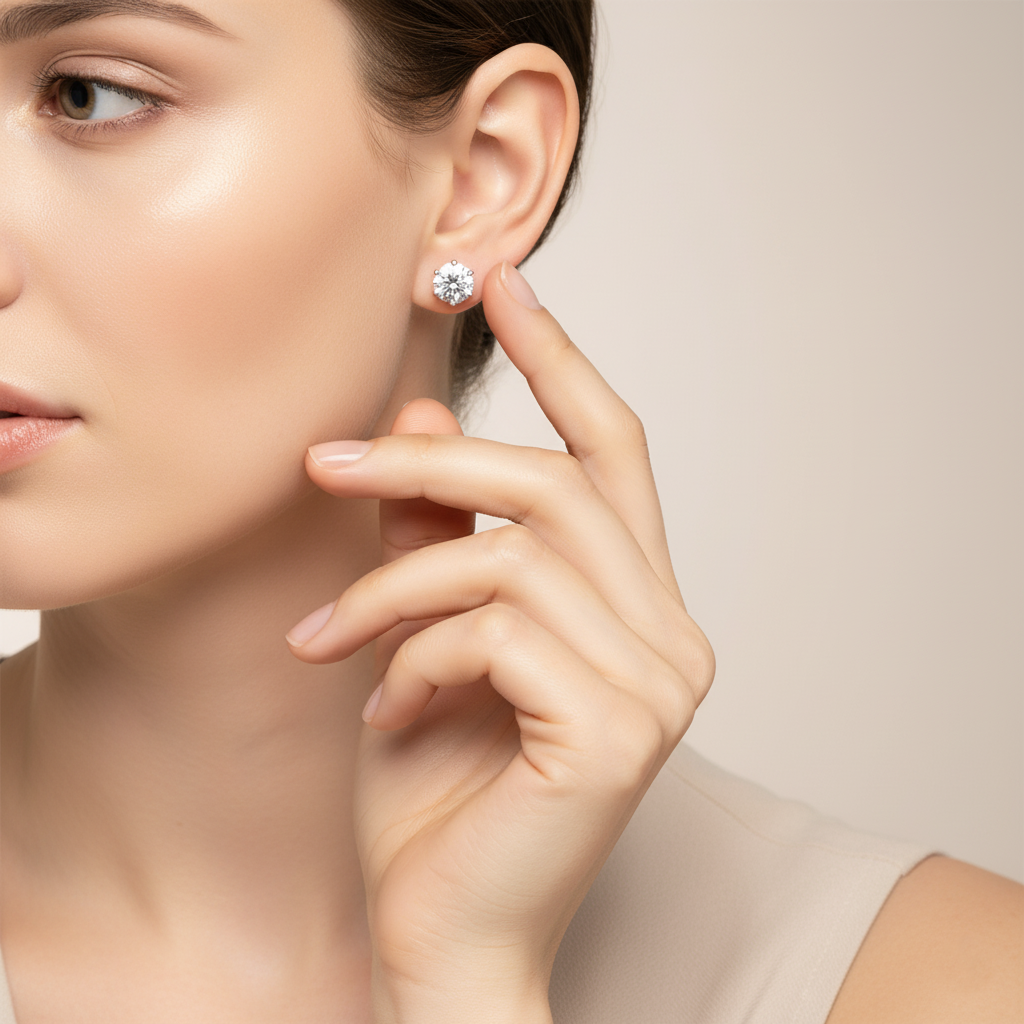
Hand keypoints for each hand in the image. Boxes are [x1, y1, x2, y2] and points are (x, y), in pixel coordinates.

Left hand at [287, 263, 714, 1022]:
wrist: (446, 932)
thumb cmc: (439, 788)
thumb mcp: (424, 633)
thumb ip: (434, 528)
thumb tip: (407, 416)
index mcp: (638, 605)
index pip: (614, 452)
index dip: (560, 359)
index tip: (500, 282)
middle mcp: (672, 635)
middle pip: (557, 483)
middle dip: (431, 456)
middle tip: (323, 460)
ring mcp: (658, 684)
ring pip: (513, 551)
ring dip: (394, 579)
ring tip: (329, 637)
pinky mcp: (615, 730)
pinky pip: (496, 627)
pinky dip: (415, 653)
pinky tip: (385, 706)